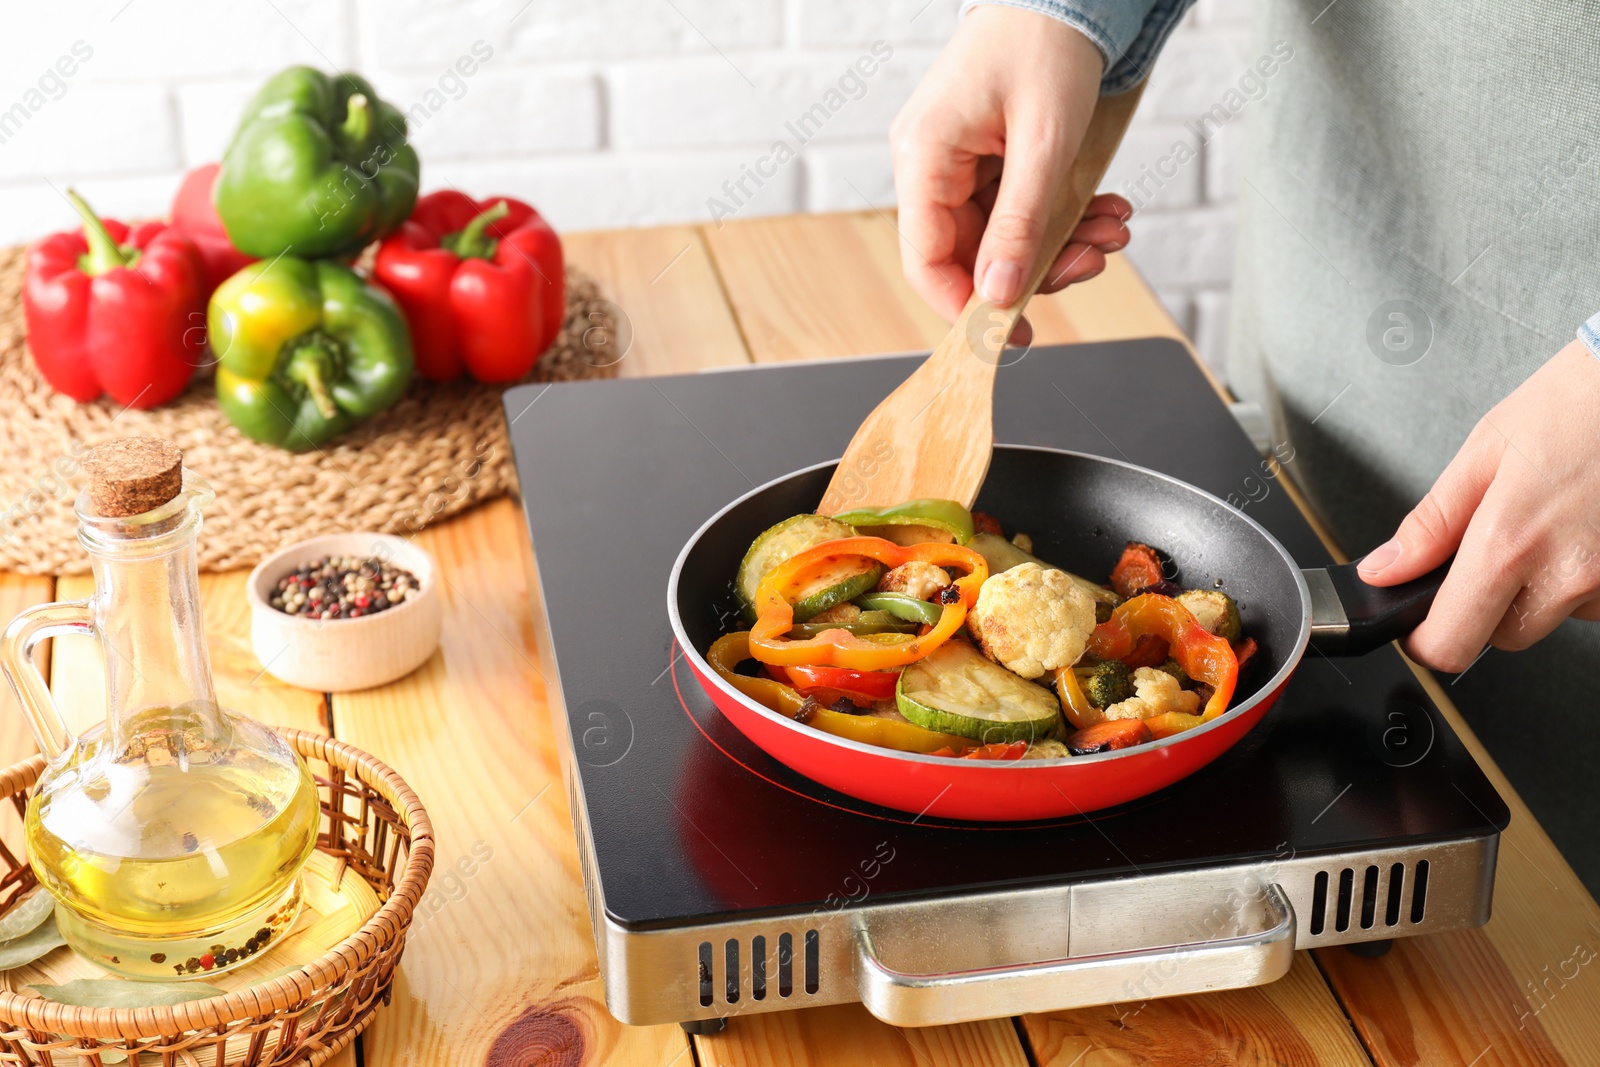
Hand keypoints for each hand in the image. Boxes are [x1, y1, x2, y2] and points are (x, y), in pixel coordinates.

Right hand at [890, 6, 1129, 343]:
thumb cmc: (1044, 42)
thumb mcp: (1044, 142)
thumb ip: (1019, 225)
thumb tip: (998, 295)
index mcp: (923, 157)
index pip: (926, 261)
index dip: (965, 308)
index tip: (1011, 334)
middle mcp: (928, 164)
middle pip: (969, 254)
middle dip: (1038, 266)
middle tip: (1095, 261)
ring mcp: (954, 162)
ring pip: (999, 237)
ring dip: (1061, 242)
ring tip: (1112, 228)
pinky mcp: (982, 160)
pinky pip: (1014, 210)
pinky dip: (1060, 216)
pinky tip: (1102, 208)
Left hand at [1358, 340, 1599, 670]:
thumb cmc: (1578, 404)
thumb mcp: (1484, 452)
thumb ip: (1431, 524)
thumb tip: (1385, 570)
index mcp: (1509, 543)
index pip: (1452, 641)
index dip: (1427, 640)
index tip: (1420, 624)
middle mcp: (1568, 574)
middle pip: (1504, 636)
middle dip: (1487, 605)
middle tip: (1497, 546)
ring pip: (1557, 618)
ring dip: (1544, 588)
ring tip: (1555, 521)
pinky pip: (1599, 601)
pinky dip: (1586, 577)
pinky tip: (1588, 527)